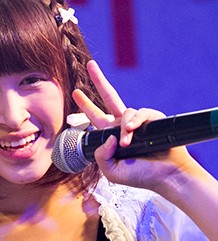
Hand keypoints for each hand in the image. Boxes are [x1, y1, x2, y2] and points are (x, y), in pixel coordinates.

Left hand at [72, 60, 193, 191]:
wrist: (164, 176)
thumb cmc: (139, 176)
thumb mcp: (111, 171)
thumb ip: (100, 157)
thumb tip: (108, 137)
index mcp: (111, 135)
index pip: (95, 117)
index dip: (86, 105)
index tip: (76, 92)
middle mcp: (122, 125)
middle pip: (109, 97)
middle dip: (99, 80)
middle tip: (90, 65)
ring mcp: (137, 121)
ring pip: (124, 112)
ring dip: (124, 128)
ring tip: (127, 144)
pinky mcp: (152, 119)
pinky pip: (140, 113)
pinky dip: (135, 121)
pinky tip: (132, 129)